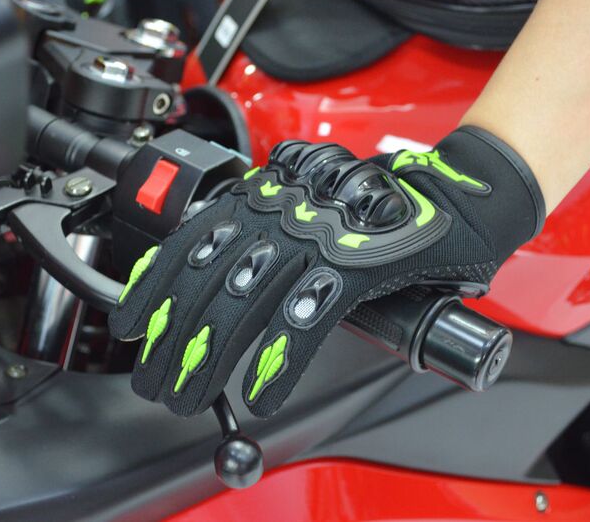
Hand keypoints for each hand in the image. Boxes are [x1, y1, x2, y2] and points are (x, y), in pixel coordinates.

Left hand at [109, 126, 544, 416]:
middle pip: (209, 277)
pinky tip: (262, 393)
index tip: (129, 323)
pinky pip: (307, 315)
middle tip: (153, 381)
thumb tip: (232, 290)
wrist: (460, 196)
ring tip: (187, 394)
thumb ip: (274, 244)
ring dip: (209, 354)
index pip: (194, 241)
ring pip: (245, 297)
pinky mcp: (360, 262)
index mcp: (269, 197)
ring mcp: (320, 234)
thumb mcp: (314, 214)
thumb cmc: (387, 212)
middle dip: (172, 336)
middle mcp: (284, 209)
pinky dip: (280, 358)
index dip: (155, 284)